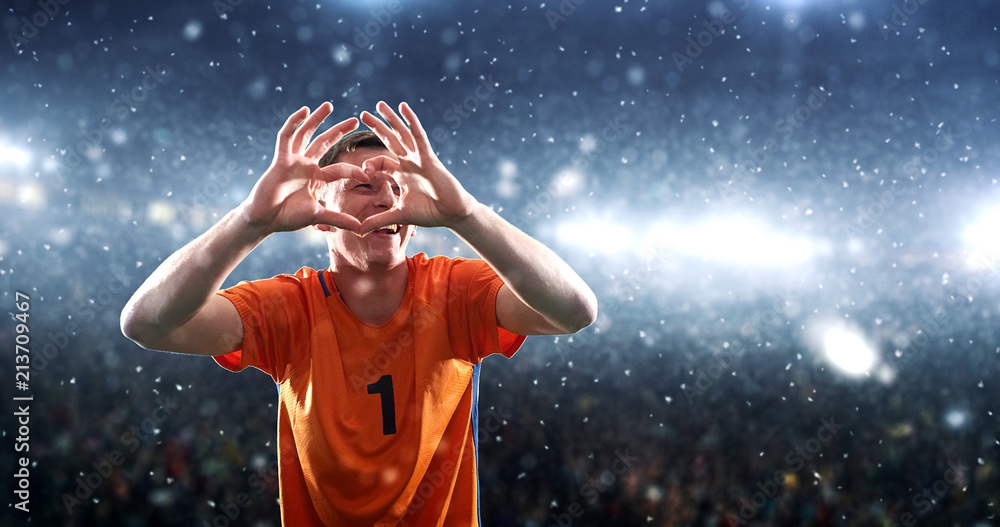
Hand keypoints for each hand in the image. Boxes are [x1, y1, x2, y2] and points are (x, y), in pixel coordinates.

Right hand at [239, 103, 369, 233]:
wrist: (265, 219)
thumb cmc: (288, 217)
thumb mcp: (318, 216)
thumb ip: (339, 219)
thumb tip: (361, 228)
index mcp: (316, 178)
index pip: (340, 169)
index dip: (354, 171)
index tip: (368, 174)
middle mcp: (306, 165)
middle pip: (324, 142)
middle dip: (339, 130)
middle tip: (356, 119)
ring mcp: (293, 160)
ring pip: (306, 134)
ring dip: (317, 119)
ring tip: (329, 106)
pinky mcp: (280, 159)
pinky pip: (286, 136)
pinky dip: (294, 122)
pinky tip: (304, 110)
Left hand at [357, 101, 477, 233]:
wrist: (451, 214)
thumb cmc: (429, 213)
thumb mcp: (398, 216)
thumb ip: (378, 219)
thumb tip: (357, 230)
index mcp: (401, 174)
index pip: (381, 162)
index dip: (370, 165)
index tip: (363, 174)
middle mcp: (409, 162)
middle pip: (390, 140)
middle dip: (378, 127)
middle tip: (363, 113)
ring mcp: (419, 158)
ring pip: (402, 134)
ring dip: (391, 119)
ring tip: (379, 105)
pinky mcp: (428, 157)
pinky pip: (418, 135)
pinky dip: (411, 121)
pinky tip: (404, 107)